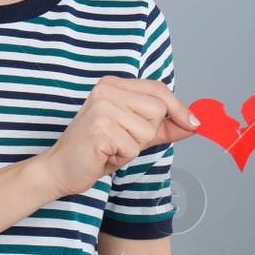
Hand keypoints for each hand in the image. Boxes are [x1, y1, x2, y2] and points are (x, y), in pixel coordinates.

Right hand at [37, 76, 200, 199]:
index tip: (193, 123)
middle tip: (122, 140)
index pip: (159, 89)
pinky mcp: (100, 129)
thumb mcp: (135, 134)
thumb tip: (194, 122)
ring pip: (148, 130)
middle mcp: (107, 90)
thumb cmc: (97, 151)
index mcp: (114, 85)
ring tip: (112, 147)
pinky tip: (104, 154)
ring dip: (134, 147)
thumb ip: (163, 127)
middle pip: (159, 110)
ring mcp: (102, 108)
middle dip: (148, 133)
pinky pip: (133, 147)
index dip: (179, 108)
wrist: (60, 169)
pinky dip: (123, 157)